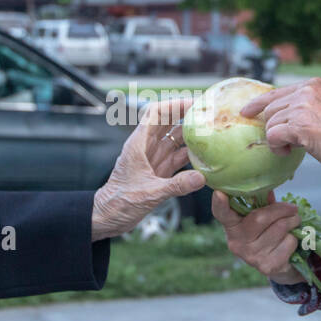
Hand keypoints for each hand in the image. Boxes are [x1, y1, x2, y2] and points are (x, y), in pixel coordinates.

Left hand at [92, 96, 206, 240]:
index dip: (175, 104)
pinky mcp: (159, 171)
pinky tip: (205, 156)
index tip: (193, 103)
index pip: (156, 113)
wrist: (109, 217)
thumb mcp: (149, 193)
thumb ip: (176, 186)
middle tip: (208, 113)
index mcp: (138, 144)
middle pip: (168, 122)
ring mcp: (154, 158)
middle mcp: (146, 147)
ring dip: (191, 135)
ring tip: (211, 132)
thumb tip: (201, 177)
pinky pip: (177, 157)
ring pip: (175, 139)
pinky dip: (190, 155)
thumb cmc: (119, 203)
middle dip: (187, 115)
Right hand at [210, 188, 305, 283]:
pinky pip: (289, 242)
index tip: (219, 193)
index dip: (220, 204)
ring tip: (293, 222)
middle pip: (260, 217)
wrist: (276, 266)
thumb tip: (268, 187)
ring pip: (279, 228)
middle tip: (292, 208)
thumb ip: (262, 202)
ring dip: (292, 222)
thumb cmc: (266, 233)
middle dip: (281, 210)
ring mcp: (251, 256)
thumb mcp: (260, 216)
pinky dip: (294, 237)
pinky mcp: (268, 266)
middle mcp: (237, 242)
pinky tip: (289, 240)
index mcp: (232, 226)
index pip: (221, 214)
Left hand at [237, 78, 320, 174]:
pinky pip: (273, 136)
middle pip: (271, 109)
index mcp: (314, 84)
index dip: (259, 103)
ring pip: (270, 124)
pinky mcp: (299, 126)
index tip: (246, 111)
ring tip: (293, 148)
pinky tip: (289, 152)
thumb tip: (285, 119)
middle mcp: (307, 91)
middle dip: (274, 128)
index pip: (277, 92)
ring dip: (278, 140)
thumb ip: (309, 107)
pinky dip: (277, 148)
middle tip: (288, 143)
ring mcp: (302, 107)